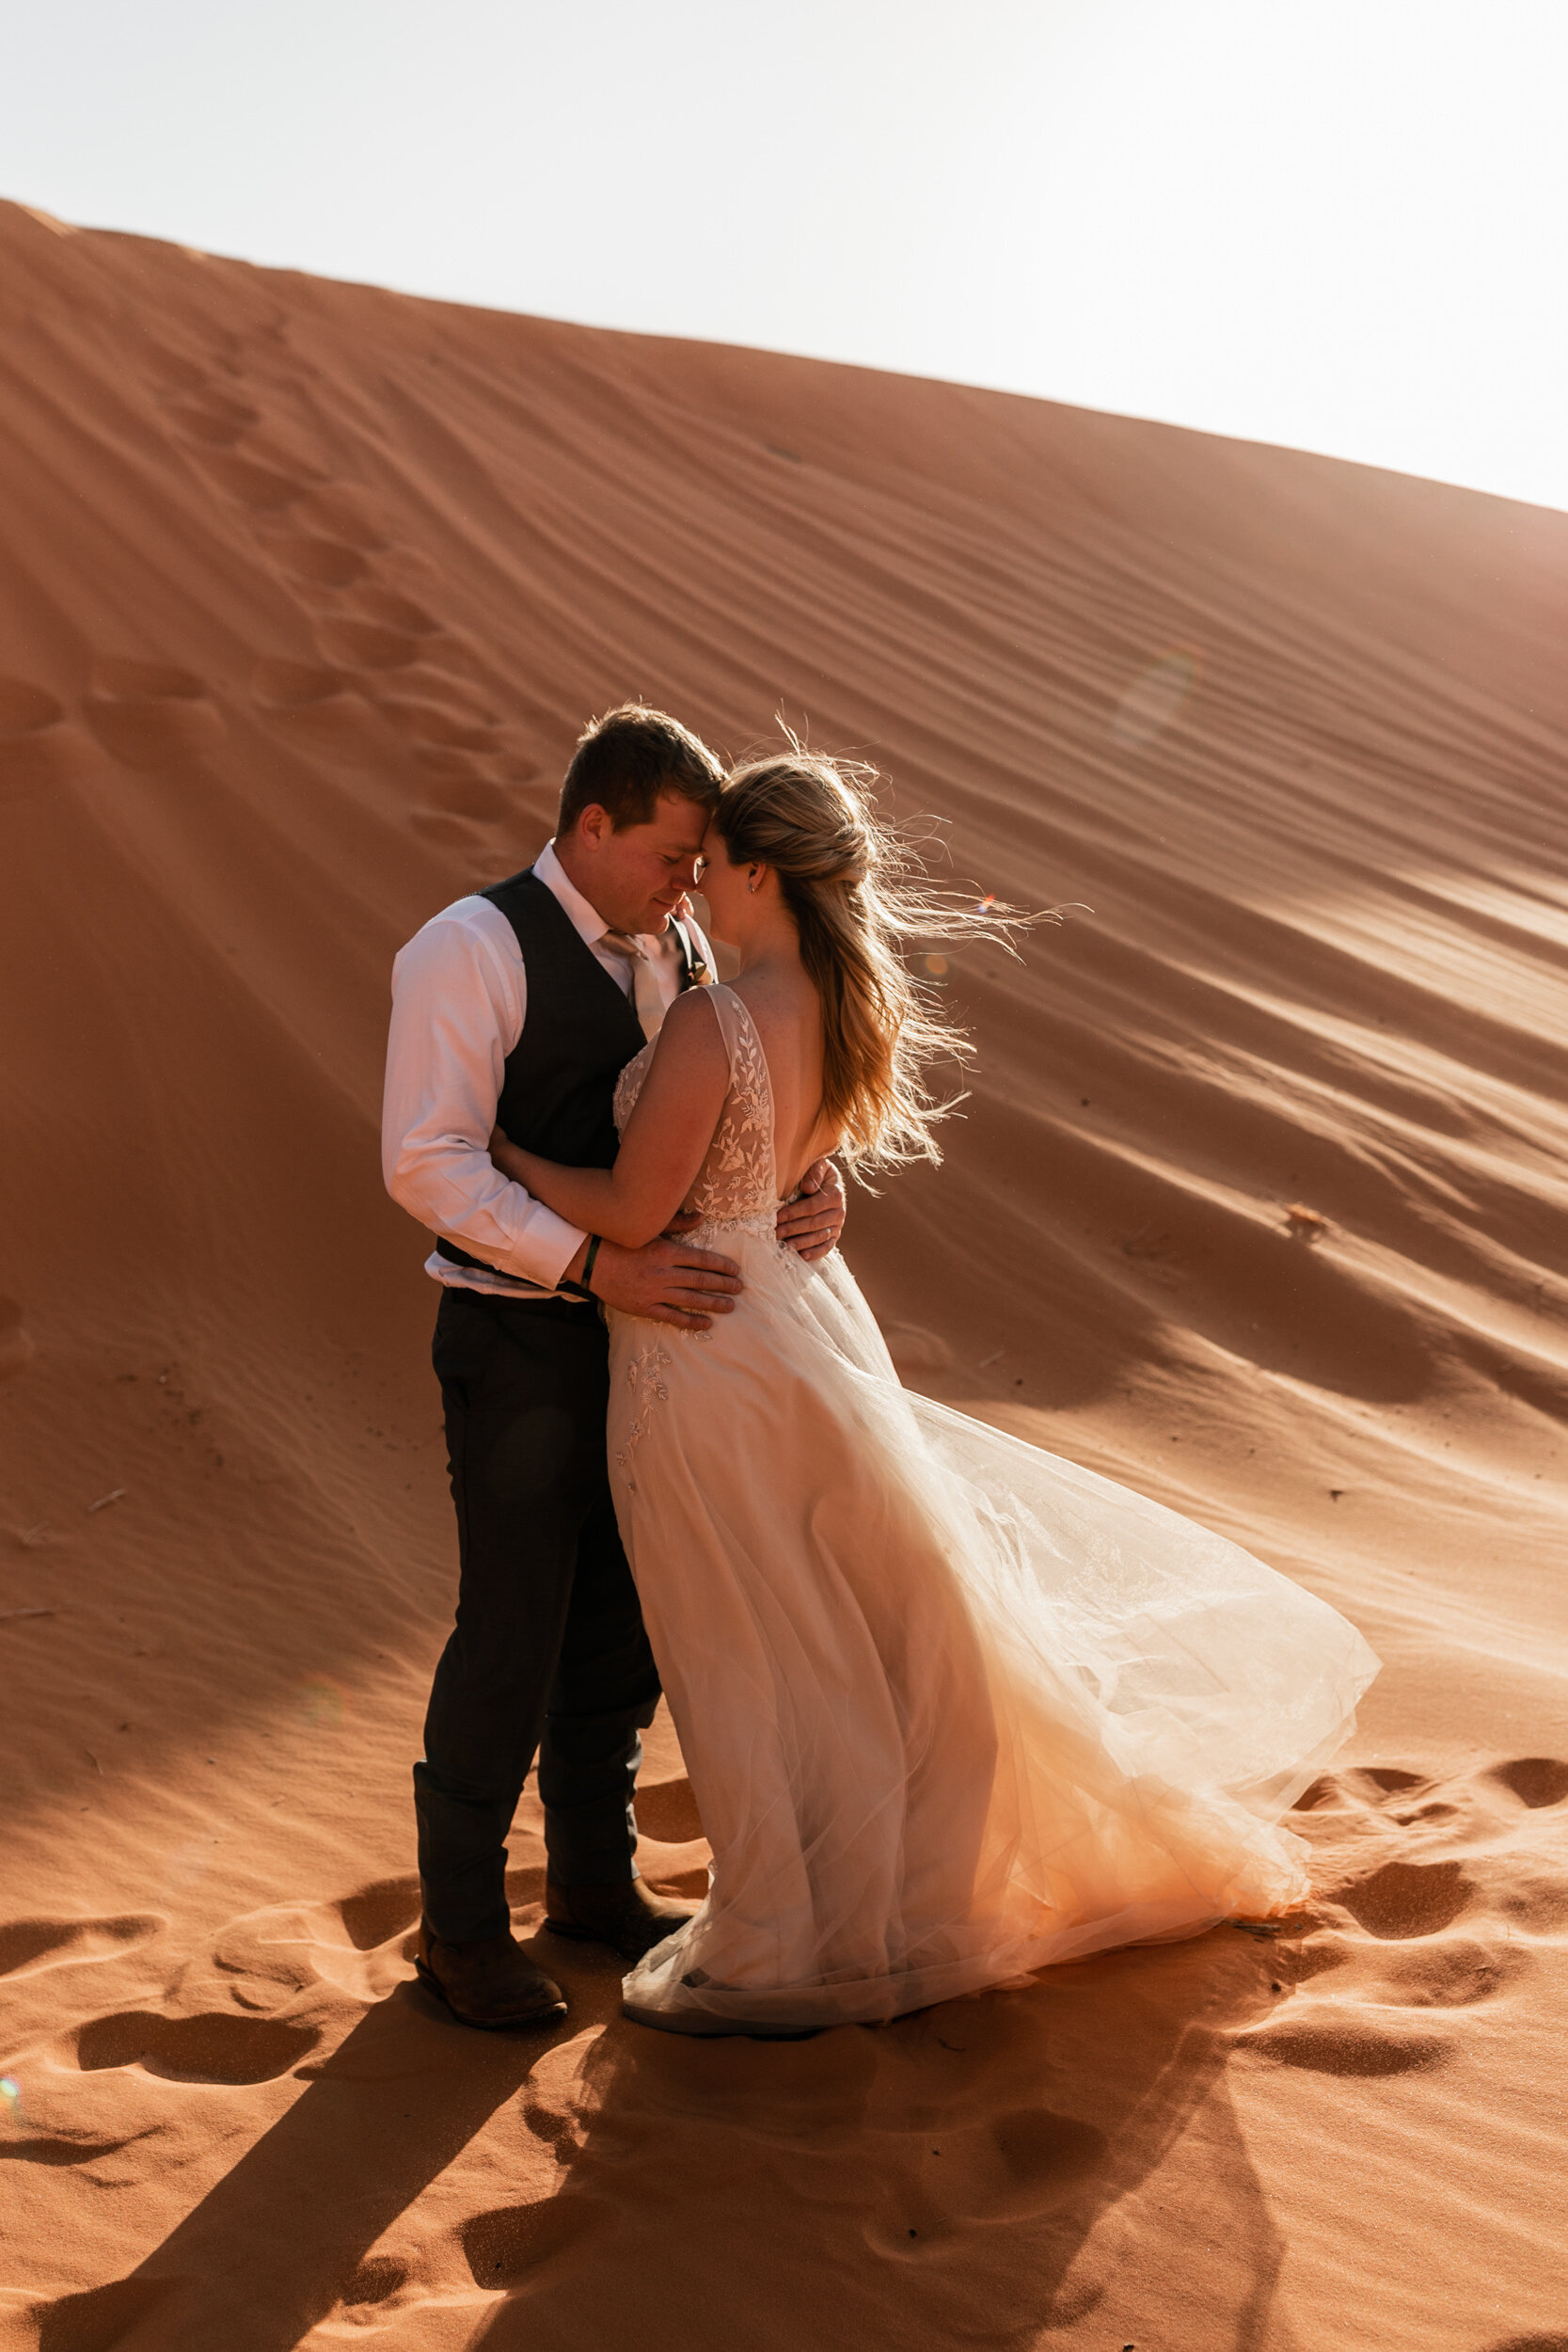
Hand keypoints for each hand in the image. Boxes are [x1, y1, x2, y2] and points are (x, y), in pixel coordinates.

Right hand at [585, 1233, 742, 1330]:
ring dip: (713, 1302)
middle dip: (723, 1284)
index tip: (735, 1270)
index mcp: (665, 1251)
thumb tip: (701, 1217)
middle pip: (700, 1279)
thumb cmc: (620, 1240)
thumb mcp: (649, 1228)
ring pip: (690, 1299)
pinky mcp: (644, 1307)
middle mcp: (663, 1272)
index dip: (721, 1265)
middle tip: (740, 1288)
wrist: (589, 1260)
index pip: (701, 1259)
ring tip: (730, 1306)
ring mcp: (654, 1291)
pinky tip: (706, 1323)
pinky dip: (691, 1321)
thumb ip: (677, 1223)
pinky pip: (672, 1316)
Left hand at [775, 1158, 845, 1262]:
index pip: (813, 1206)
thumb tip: (808, 1188)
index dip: (795, 1213)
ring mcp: (838, 1226)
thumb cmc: (817, 1173)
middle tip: (776, 1233)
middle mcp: (840, 1212)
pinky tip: (802, 1256)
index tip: (778, 1217)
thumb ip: (814, 1172)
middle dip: (793, 1229)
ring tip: (785, 1246)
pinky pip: (827, 1247)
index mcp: (836, 1194)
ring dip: (801, 1243)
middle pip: (814, 1224)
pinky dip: (815, 1253)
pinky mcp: (835, 1236)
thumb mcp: (818, 1164)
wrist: (828, 1182)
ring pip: (819, 1237)